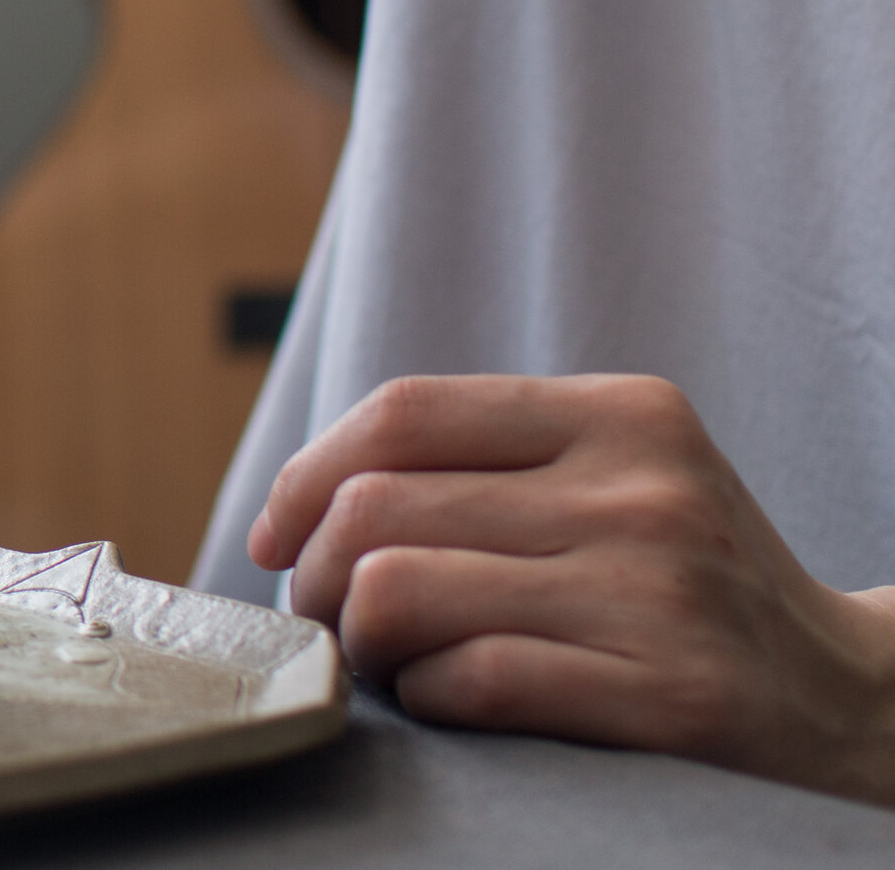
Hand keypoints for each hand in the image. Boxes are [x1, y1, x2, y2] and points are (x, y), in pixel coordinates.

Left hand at [248, 374, 894, 803]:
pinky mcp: (670, 695)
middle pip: (380, 506)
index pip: (403, 411)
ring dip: (359, 641)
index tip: (278, 538)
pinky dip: (425, 697)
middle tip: (325, 617)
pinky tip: (446, 701)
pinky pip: (470, 680)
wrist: (856, 703)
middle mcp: (641, 489)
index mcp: (619, 415)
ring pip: (399, 590)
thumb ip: (484, 465)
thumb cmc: (686, 588)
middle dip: (315, 574)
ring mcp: (658, 591)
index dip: (307, 475)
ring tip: (384, 660)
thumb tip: (296, 504)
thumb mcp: (616, 483)